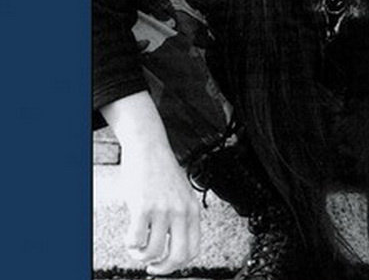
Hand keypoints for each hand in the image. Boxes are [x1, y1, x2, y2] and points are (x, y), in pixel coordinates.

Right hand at [101, 92, 201, 273]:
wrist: (149, 147)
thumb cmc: (162, 170)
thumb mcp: (180, 194)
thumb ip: (180, 216)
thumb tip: (173, 245)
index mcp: (192, 209)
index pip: (193, 249)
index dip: (178, 264)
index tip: (166, 264)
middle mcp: (180, 210)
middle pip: (178, 256)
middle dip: (163, 268)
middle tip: (152, 267)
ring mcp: (162, 209)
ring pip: (154, 251)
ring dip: (141, 255)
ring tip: (137, 246)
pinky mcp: (143, 207)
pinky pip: (136, 240)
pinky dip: (130, 245)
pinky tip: (130, 236)